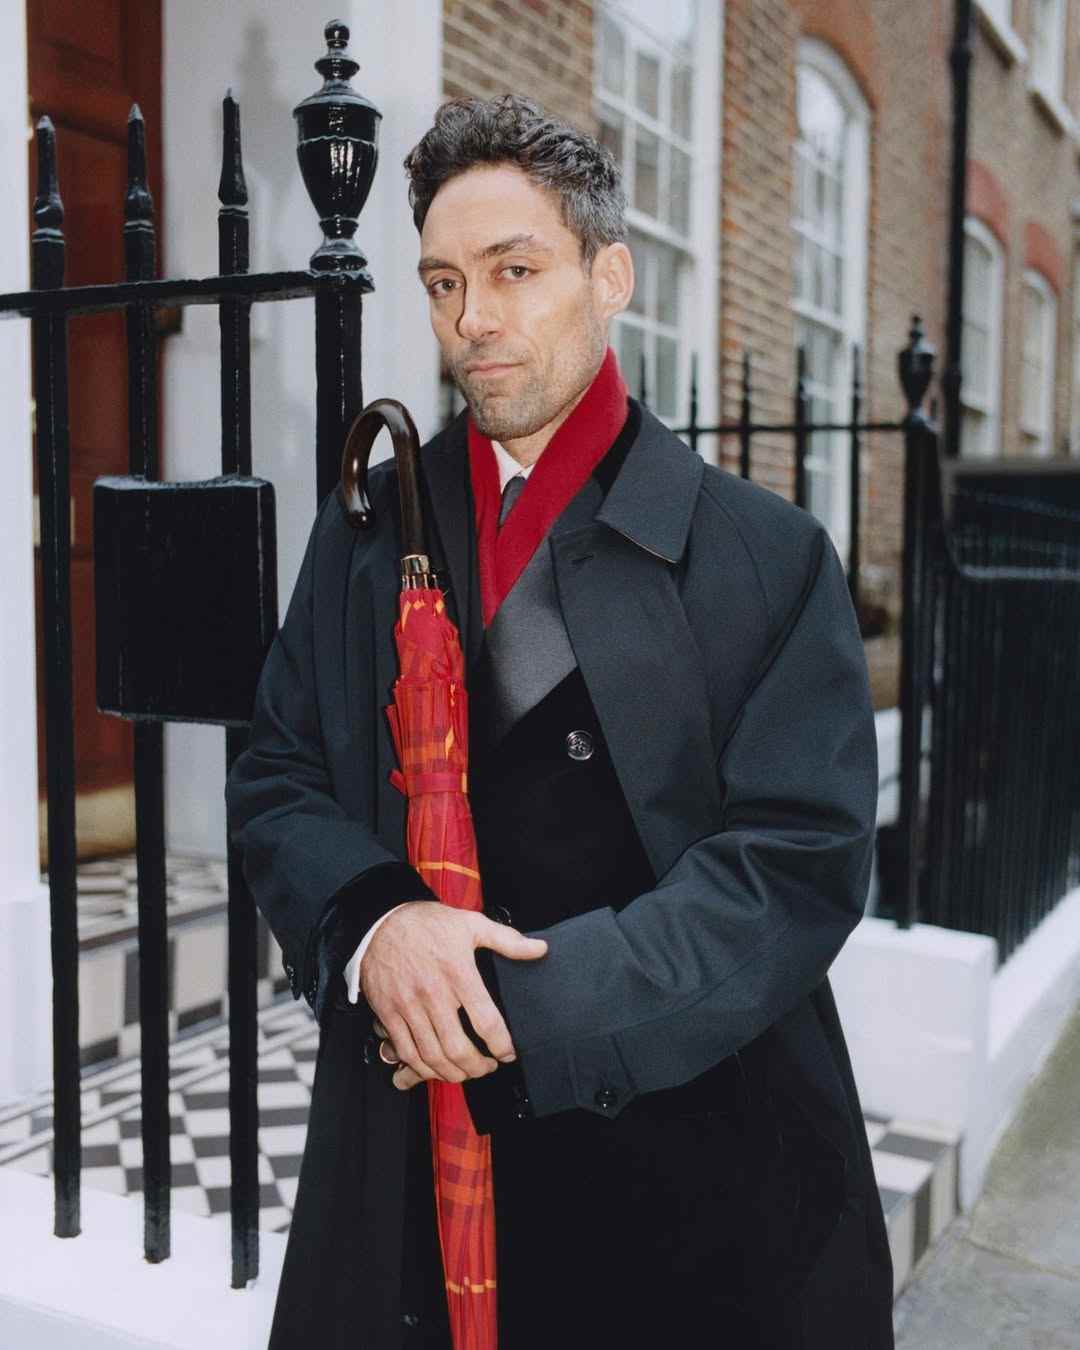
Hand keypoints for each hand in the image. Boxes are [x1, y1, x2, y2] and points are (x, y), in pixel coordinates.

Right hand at [361, 900, 547, 1089]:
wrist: (380, 922)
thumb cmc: (428, 924)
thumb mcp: (471, 923)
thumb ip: (507, 940)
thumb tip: (539, 949)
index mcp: (458, 972)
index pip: (486, 1021)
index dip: (501, 1045)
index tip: (508, 1052)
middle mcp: (433, 993)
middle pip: (458, 1048)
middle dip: (478, 1067)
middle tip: (488, 1066)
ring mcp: (408, 1006)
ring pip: (432, 1056)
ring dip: (453, 1073)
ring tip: (467, 1071)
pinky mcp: (389, 1014)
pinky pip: (407, 1052)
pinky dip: (423, 1068)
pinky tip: (437, 1067)